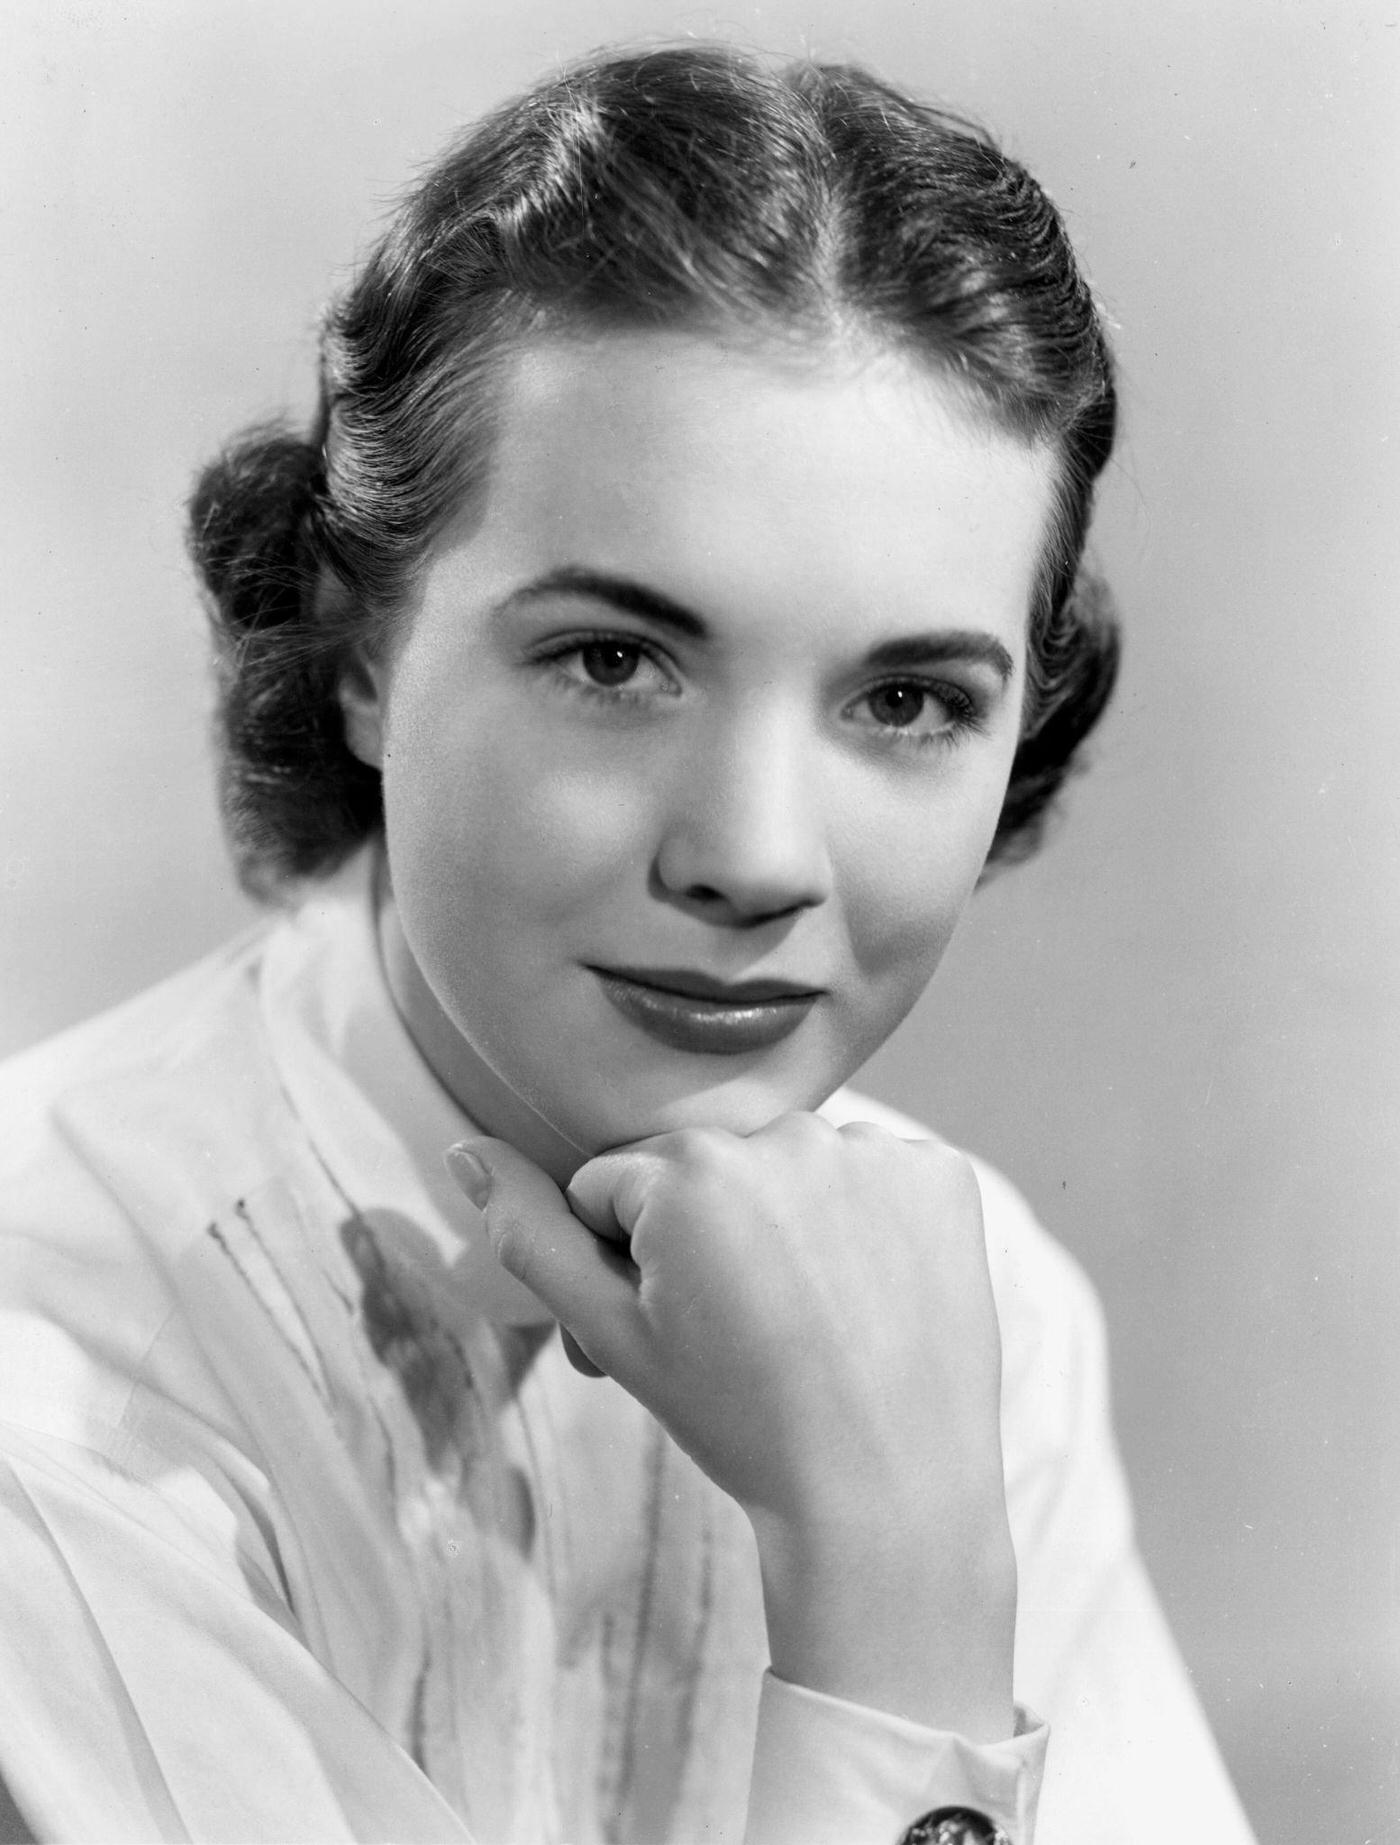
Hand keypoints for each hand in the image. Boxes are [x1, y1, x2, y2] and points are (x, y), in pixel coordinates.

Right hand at [448, 1114, 1015, 1737]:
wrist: (888, 1496)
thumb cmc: (739, 1421)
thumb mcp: (613, 1335)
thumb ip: (530, 1235)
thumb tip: (466, 1147)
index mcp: (689, 1166)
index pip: (617, 1188)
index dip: (630, 1266)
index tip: (673, 1332)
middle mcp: (785, 1133)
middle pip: (705, 1168)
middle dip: (704, 1236)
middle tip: (739, 1336)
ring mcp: (874, 1150)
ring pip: (789, 1167)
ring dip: (785, 1220)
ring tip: (808, 1320)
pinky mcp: (943, 1174)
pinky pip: (874, 1173)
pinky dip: (868, 1220)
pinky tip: (872, 1293)